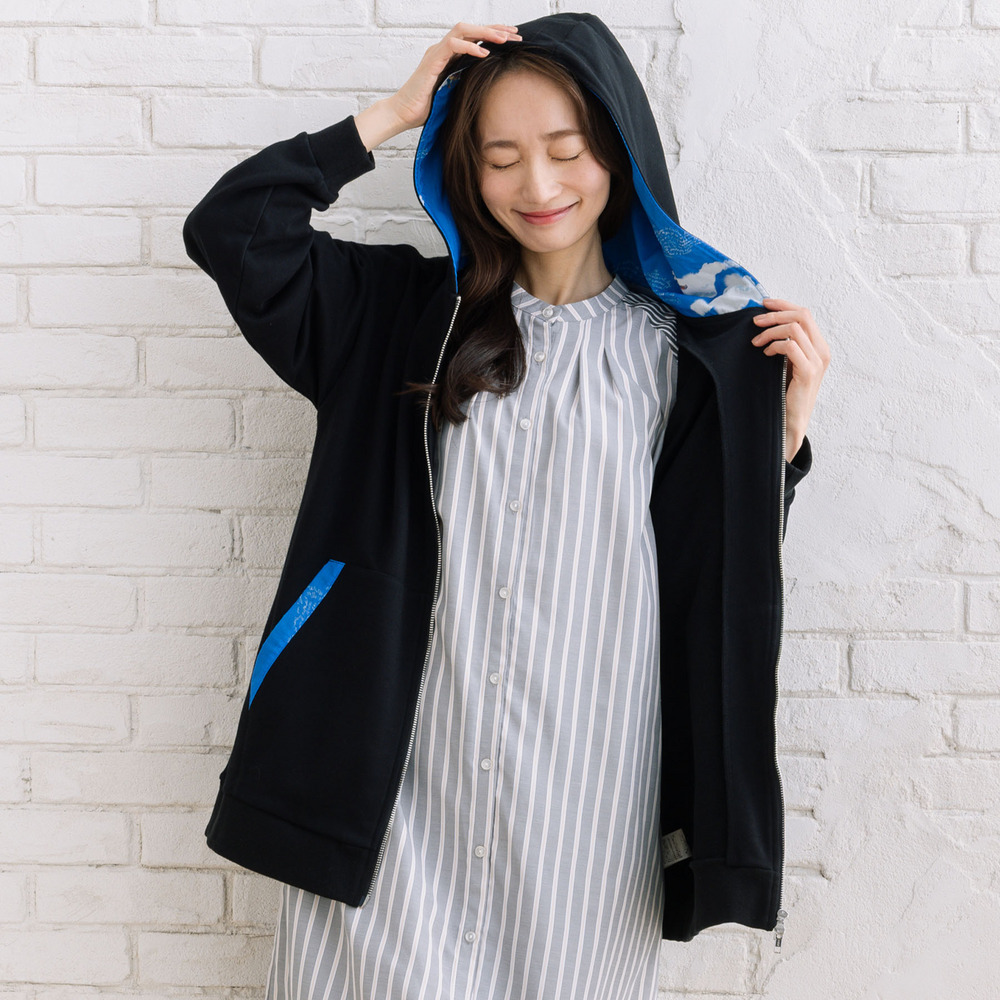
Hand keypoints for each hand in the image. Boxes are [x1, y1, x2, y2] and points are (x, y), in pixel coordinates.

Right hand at [389, 22, 522, 130]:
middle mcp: (444, 49)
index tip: (514, 38)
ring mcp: (437, 53)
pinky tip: (484, 53)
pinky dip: (470, 47)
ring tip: (504, 40)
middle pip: (472, 28)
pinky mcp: (431, 61)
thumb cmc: (428, 107)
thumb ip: (468, 83)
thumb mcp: (455, 93)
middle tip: (515, 34)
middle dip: (495, 29)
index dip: (494, 34)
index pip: (475, 37)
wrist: (404, 114)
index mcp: (450, 55)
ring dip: (485, 32)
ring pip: (463, 30)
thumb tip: (491, 86)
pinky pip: (452, 45)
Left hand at [750, 298, 829, 463]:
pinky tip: (765, 353)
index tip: (764, 303)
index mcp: (819, 345)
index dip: (783, 304)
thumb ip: (785, 343)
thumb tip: (766, 322)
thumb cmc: (785, 391)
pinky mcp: (808, 372)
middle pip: (802, 315)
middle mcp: (822, 350)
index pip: (804, 313)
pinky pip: (791, 346)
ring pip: (795, 328)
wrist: (790, 420)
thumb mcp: (786, 362)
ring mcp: (818, 361)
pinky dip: (775, 345)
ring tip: (756, 342)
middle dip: (775, 314)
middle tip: (755, 321)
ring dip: (771, 330)